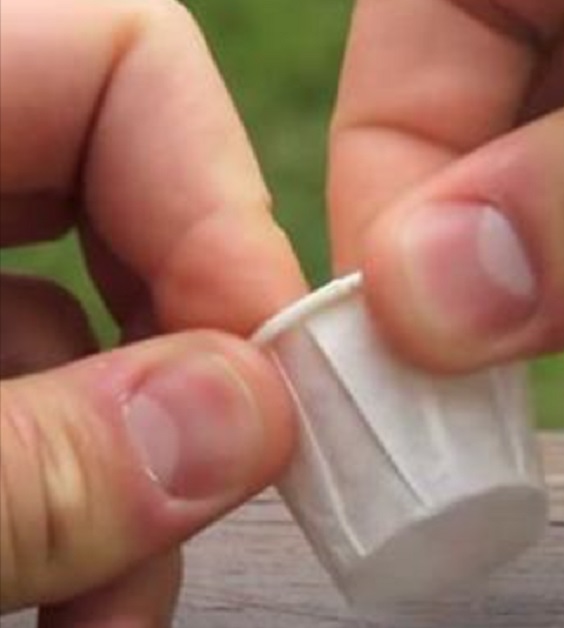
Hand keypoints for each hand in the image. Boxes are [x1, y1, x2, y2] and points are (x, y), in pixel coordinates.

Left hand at [0, 0, 303, 623]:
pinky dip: (59, 491)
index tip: (266, 381)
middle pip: (121, 202)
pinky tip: (66, 592)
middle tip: (218, 504)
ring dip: (131, 472)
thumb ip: (31, 463)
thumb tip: (246, 422)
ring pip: (72, 324)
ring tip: (117, 612)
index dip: (223, 211)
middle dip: (190, 371)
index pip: (120, 59)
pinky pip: (12, 391)